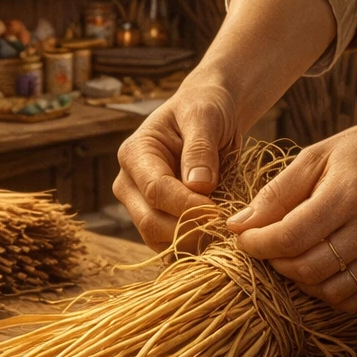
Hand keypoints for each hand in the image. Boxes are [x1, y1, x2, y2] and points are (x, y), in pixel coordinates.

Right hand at [114, 79, 240, 250]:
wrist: (211, 116)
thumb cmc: (206, 109)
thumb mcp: (205, 116)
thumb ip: (200, 148)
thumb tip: (199, 184)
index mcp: (135, 154)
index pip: (155, 191)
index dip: (187, 205)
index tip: (219, 211)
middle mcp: (130, 183)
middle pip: (150, 222)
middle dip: (190, 228)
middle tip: (226, 225)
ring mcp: (141, 205)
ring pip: (158, 240)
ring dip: (193, 242)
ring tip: (224, 230)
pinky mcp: (157, 221)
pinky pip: (171, 246)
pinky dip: (195, 247)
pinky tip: (218, 238)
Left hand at [226, 109, 356, 310]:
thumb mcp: (319, 155)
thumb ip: (278, 192)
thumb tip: (239, 224)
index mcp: (348, 194)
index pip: (290, 236)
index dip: (257, 243)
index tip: (243, 236)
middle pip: (306, 268)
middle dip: (273, 262)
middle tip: (264, 245)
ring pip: (328, 290)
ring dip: (297, 280)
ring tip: (289, 256)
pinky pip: (353, 300)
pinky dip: (326, 293)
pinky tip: (317, 269)